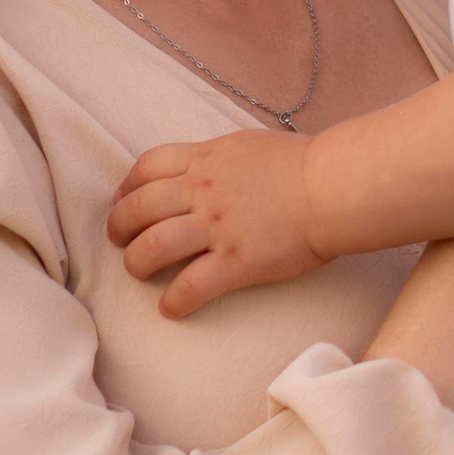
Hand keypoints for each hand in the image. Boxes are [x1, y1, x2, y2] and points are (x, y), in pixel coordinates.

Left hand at [108, 128, 328, 317]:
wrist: (333, 186)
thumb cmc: (301, 165)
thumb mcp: (248, 146)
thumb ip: (217, 159)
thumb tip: (201, 169)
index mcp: (206, 159)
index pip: (146, 167)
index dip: (126, 187)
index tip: (123, 202)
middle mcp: (202, 190)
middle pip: (137, 207)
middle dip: (119, 228)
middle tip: (122, 242)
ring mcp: (217, 227)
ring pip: (152, 247)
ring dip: (137, 264)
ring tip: (141, 273)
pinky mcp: (236, 262)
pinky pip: (190, 287)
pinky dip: (174, 302)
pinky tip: (172, 308)